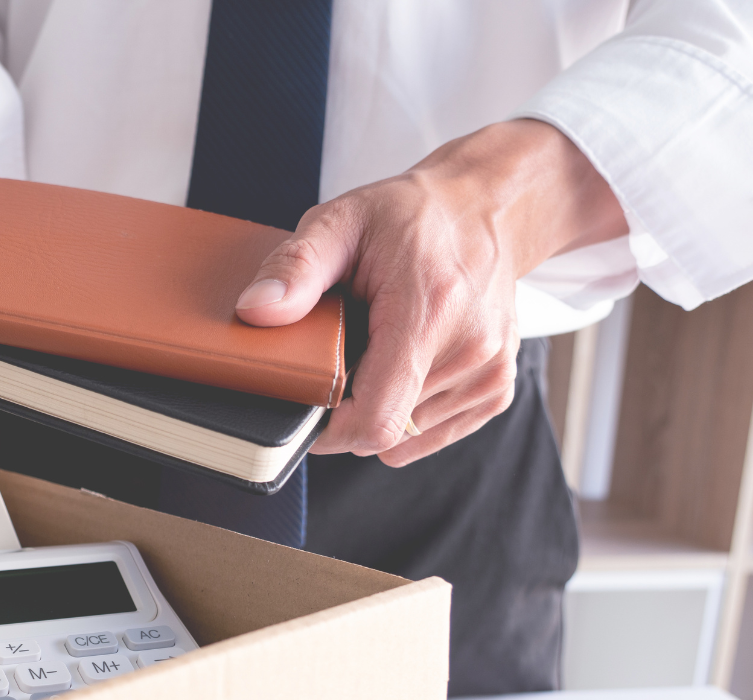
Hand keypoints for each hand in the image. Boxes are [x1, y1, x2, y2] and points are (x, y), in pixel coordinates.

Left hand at [235, 119, 626, 465]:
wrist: (484, 210)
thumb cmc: (411, 217)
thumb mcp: (341, 222)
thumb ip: (295, 267)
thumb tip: (254, 311)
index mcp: (430, 311)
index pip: (376, 419)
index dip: (329, 429)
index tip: (307, 404)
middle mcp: (471, 349)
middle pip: (386, 429)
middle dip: (349, 406)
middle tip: (344, 353)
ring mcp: (490, 373)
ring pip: (406, 437)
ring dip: (381, 406)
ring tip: (381, 348)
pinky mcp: (498, 389)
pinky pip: (432, 432)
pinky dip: (409, 410)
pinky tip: (407, 361)